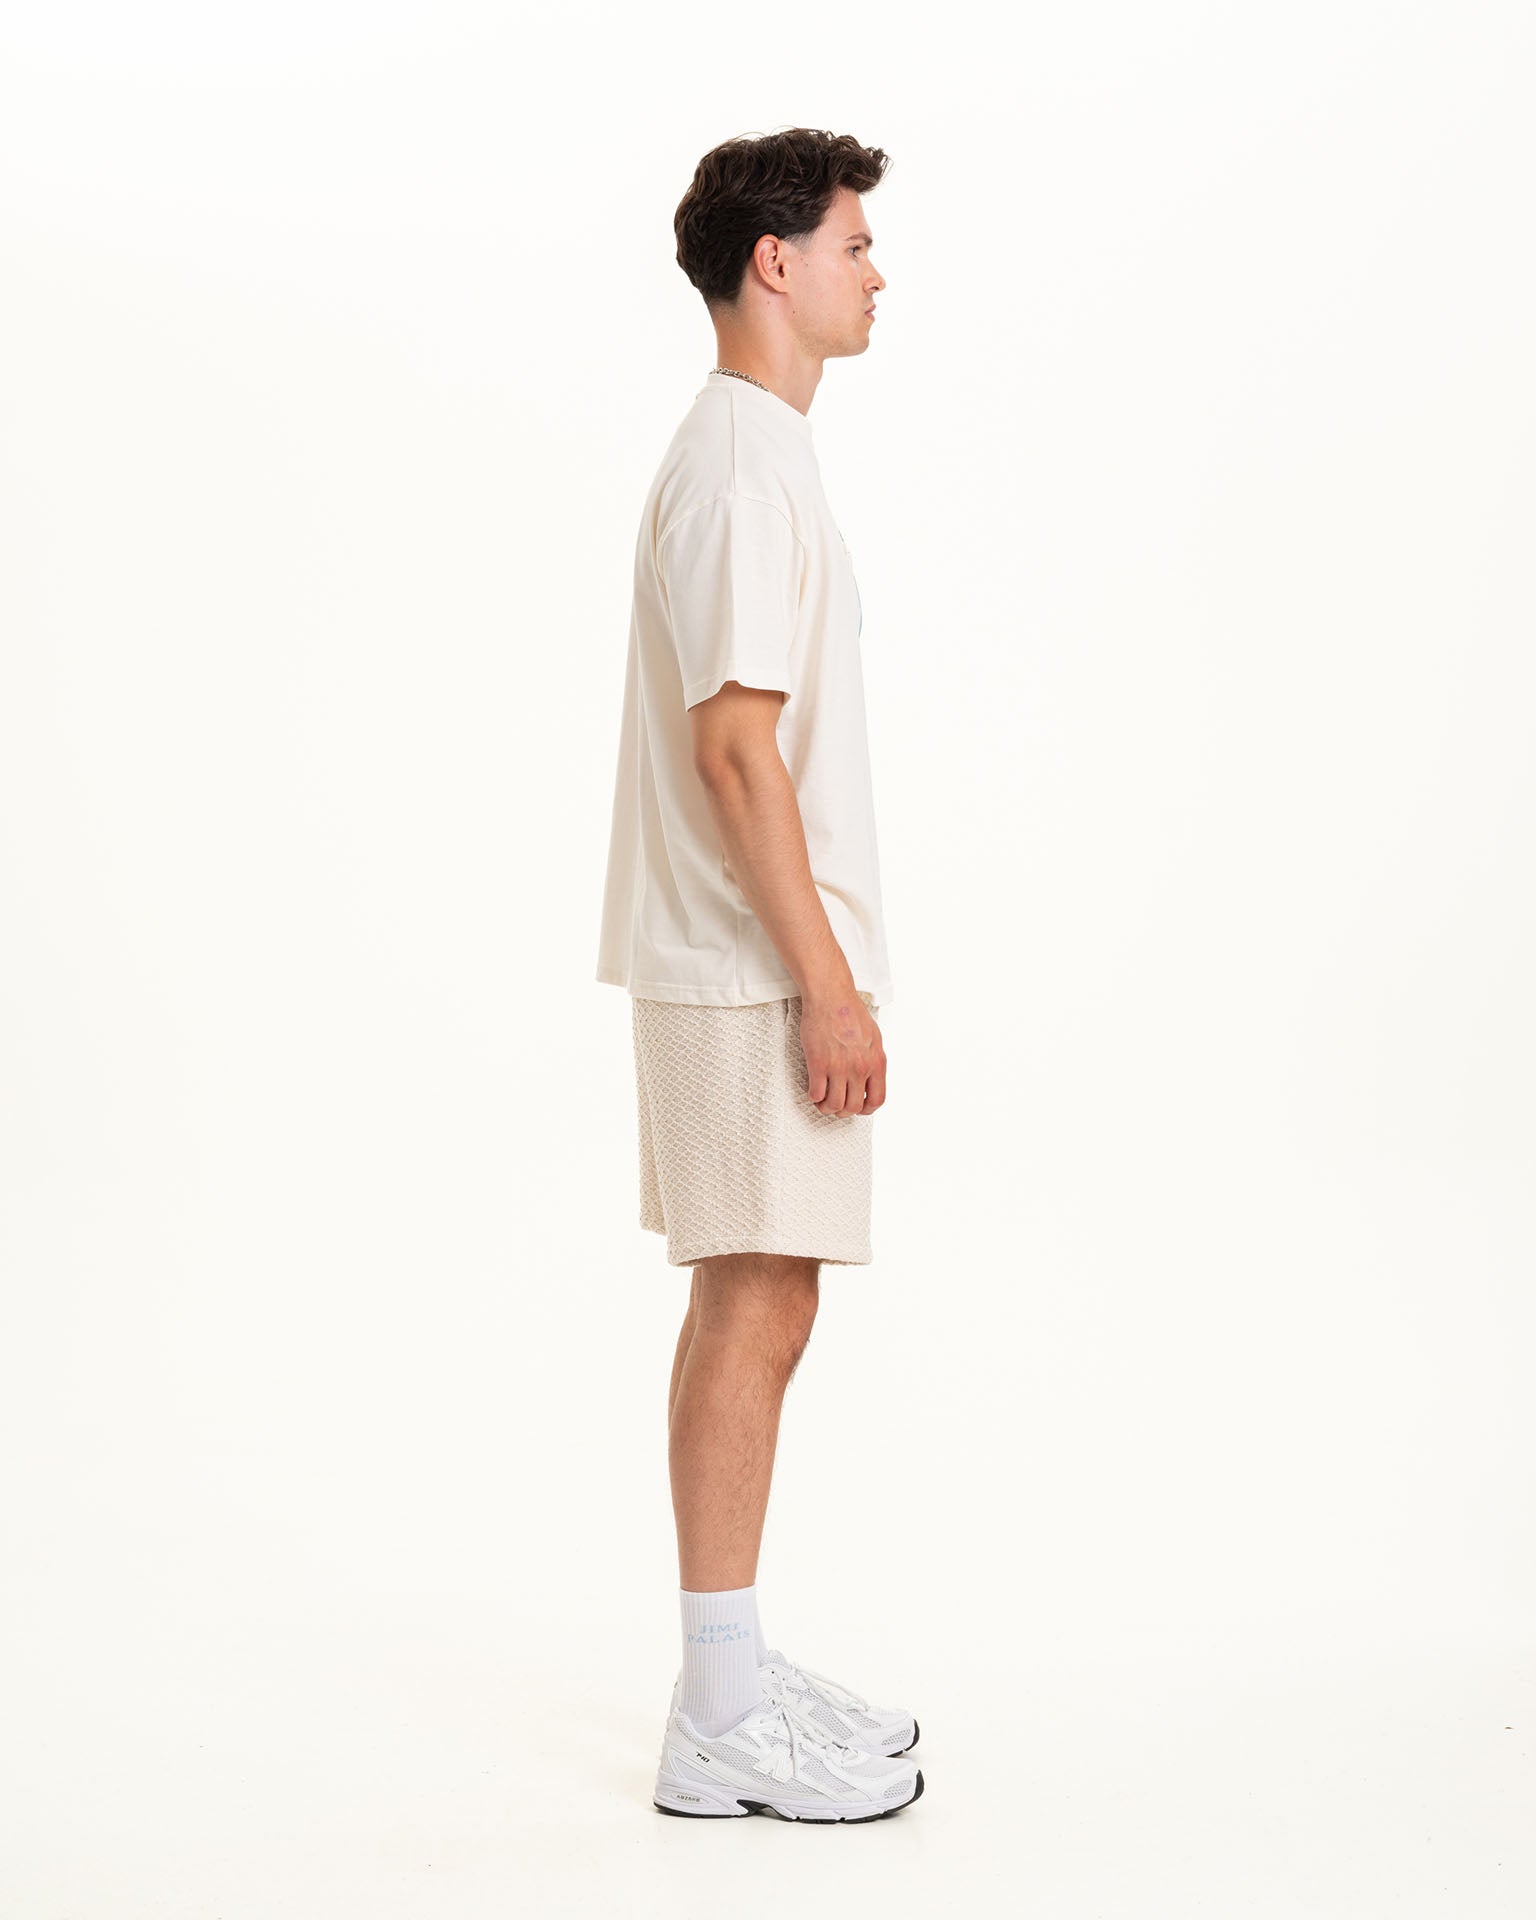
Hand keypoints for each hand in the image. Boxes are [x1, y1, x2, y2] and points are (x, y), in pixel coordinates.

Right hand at [798, 992, 885, 1115]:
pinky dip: (814, 1097)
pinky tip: (813, 1090)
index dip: (866, 1109)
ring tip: (822, 1100)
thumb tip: (870, 1077)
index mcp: (876, 1062)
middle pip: (853, 1107)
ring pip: (834, 1105)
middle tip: (836, 1105)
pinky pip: (816, 1093)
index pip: (876, 1099)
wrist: (831, 997)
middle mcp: (859, 1067)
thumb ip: (873, 1059)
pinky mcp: (818, 1063)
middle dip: (844, 1111)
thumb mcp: (874, 1037)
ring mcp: (839, 1067)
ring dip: (827, 1107)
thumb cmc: (850, 1012)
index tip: (858, 1108)